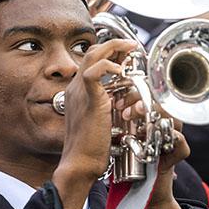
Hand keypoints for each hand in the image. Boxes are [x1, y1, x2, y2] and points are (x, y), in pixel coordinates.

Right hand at [55, 38, 138, 181]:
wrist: (80, 163)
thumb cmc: (91, 148)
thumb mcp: (101, 120)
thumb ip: (107, 106)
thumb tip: (123, 100)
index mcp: (78, 92)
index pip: (92, 61)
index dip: (110, 53)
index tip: (127, 54)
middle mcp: (75, 88)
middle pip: (92, 52)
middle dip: (115, 45)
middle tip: (133, 47)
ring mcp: (79, 92)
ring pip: (93, 55)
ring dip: (114, 48)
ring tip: (131, 49)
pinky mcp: (88, 100)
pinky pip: (94, 72)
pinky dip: (108, 66)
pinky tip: (121, 72)